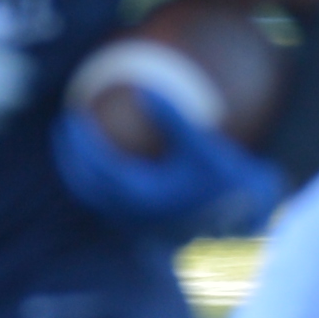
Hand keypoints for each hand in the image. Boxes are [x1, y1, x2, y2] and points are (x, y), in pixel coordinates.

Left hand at [54, 98, 282, 238]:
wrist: (252, 220)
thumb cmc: (231, 182)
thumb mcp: (204, 146)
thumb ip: (172, 118)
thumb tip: (142, 87)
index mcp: (139, 198)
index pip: (95, 168)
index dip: (78, 142)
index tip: (71, 115)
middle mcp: (133, 217)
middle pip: (87, 187)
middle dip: (71, 158)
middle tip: (65, 126)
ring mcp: (140, 226)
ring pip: (99, 199)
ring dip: (85, 172)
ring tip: (83, 145)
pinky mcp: (150, 229)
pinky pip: (117, 203)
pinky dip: (107, 182)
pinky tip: (118, 160)